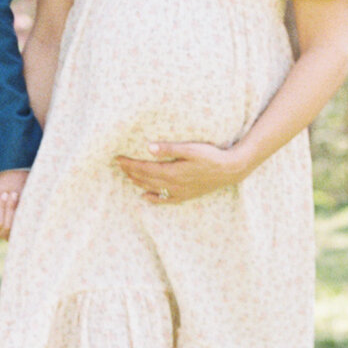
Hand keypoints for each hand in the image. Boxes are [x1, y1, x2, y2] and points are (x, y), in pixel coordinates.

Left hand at [116, 139, 246, 205]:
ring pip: (153, 188)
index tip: (118, 158)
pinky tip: (145, 196)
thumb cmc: (211, 156)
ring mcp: (179, 192)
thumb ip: (169, 149)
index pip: (144, 168)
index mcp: (172, 172)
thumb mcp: (191, 149)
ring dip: (138, 182)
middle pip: (146, 178)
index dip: (130, 164)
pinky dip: (153, 198)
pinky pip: (165, 199)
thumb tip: (149, 147)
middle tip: (118, 165)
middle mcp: (173, 184)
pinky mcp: (186, 195)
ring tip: (127, 176)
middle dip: (130, 172)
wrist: (230, 171)